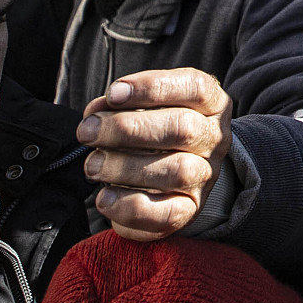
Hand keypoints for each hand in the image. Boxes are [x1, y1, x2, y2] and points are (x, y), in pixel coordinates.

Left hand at [76, 69, 231, 241]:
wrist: (173, 179)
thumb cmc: (153, 133)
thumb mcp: (145, 109)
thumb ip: (120, 105)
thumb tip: (95, 113)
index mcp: (212, 105)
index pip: (196, 87)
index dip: (153, 88)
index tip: (113, 94)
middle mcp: (214, 139)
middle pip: (183, 128)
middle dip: (126, 128)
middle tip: (87, 131)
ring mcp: (205, 177)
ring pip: (175, 171)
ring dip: (123, 167)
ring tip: (92, 165)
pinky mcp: (188, 211)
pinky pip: (165, 214)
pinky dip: (128, 205)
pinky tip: (104, 197)